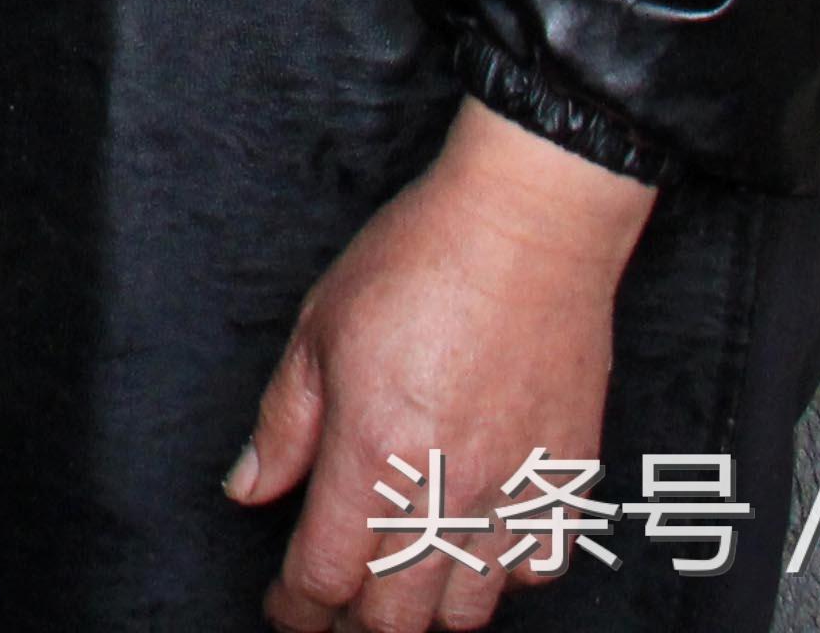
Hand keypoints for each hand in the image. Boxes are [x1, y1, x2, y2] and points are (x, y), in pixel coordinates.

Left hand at [229, 100, 659, 631]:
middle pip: (393, 616)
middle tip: (330, 609)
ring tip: (397, 588)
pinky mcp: (570, 480)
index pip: (324, 576)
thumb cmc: (420, 260)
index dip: (294, 607)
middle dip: (350, 625)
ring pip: (468, 612)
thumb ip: (283, 426)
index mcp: (373, 455)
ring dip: (424, 612)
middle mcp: (446, 489)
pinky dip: (501, 578)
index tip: (283, 607)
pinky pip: (538, 571)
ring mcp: (516, 491)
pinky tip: (475, 549)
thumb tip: (249, 490)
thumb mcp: (318, 329)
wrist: (529, 226)